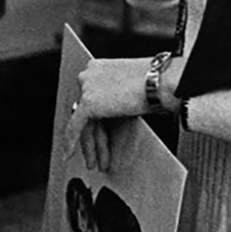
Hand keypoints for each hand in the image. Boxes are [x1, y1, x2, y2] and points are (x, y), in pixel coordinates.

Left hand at [63, 56, 180, 171]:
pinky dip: (70, 142)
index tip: (96, 135)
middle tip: (93, 156)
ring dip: (89, 146)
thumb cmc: (157, 83)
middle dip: (93, 138)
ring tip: (93, 163)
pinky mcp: (88, 102)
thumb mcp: (129, 87)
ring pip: (84, 123)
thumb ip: (115, 96)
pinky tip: (68, 154)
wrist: (161, 81)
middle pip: (87, 113)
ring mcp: (86, 87)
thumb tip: (113, 112)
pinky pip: (75, 126)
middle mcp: (88, 75)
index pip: (92, 99)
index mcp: (98, 68)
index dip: (95, 122)